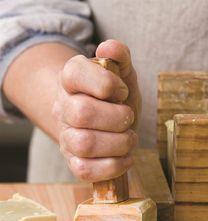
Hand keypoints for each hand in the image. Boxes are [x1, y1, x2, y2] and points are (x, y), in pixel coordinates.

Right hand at [53, 39, 140, 181]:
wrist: (101, 121)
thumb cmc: (113, 97)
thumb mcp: (121, 73)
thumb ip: (120, 57)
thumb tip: (109, 47)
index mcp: (71, 79)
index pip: (76, 74)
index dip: (106, 84)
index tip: (123, 91)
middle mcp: (63, 108)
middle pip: (82, 113)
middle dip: (117, 118)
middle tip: (128, 118)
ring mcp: (66, 137)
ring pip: (84, 144)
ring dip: (118, 143)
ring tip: (129, 138)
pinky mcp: (73, 161)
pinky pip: (84, 170)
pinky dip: (112, 166)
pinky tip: (126, 158)